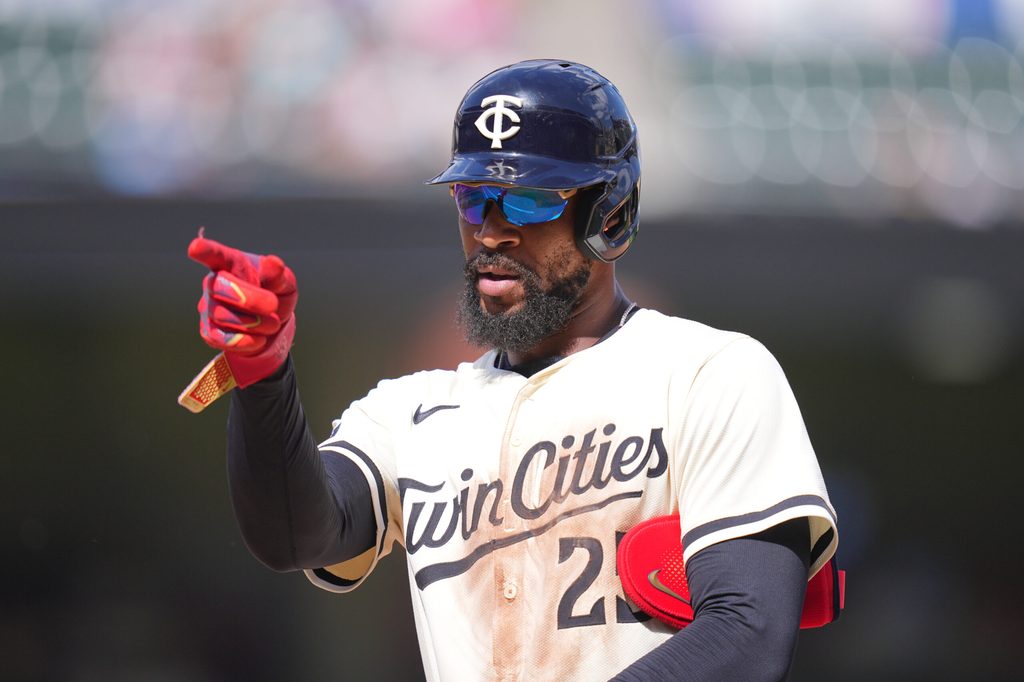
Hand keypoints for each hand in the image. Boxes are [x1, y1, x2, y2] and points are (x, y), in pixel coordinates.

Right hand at [188, 233, 297, 387]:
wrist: (273, 327)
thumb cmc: (275, 295)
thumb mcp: (284, 284)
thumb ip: (278, 275)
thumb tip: (274, 264)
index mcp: (233, 265)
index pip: (217, 255)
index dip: (207, 251)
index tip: (196, 248)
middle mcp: (215, 283)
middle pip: (219, 287)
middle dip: (250, 298)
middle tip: (273, 305)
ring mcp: (209, 308)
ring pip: (222, 315)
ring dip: (254, 322)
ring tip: (273, 323)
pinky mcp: (209, 332)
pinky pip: (221, 339)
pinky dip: (246, 341)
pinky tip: (260, 338)